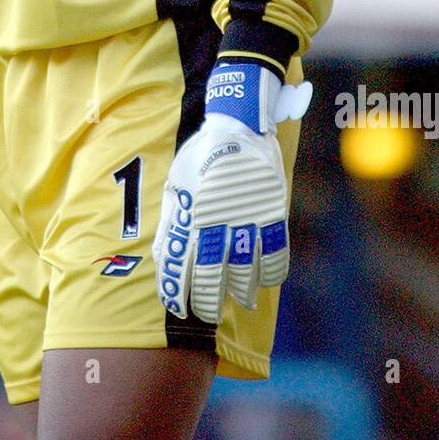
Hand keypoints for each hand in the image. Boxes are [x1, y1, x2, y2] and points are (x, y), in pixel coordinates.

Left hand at [152, 59, 311, 318]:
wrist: (237, 126)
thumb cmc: (200, 156)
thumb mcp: (176, 185)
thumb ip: (171, 222)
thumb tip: (162, 258)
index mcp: (191, 217)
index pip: (181, 268)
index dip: (177, 293)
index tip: (177, 306)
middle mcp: (218, 224)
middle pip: (212, 278)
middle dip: (206, 302)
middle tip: (205, 312)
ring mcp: (247, 221)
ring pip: (245, 273)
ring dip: (240, 293)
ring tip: (237, 301)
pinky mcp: (272, 215)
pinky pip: (276, 255)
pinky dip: (270, 274)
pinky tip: (263, 281)